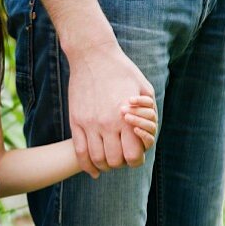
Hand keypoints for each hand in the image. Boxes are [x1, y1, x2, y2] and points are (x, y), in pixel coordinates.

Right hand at [68, 41, 154, 175]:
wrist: (93, 56)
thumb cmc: (122, 70)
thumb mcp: (143, 87)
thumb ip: (149, 111)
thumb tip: (148, 131)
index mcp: (127, 118)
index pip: (133, 155)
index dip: (136, 160)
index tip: (135, 156)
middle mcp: (108, 124)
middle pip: (115, 161)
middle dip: (120, 163)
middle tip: (121, 157)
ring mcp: (90, 124)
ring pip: (97, 159)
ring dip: (104, 165)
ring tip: (108, 161)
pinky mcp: (76, 122)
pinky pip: (80, 152)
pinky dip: (86, 165)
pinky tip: (93, 169)